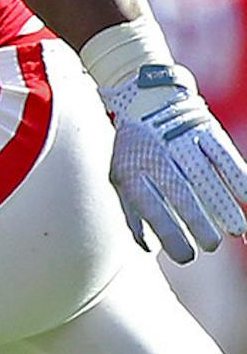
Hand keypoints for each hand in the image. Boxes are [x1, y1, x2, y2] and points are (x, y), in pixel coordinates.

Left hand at [99, 64, 246, 262]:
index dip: (170, 233)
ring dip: (224, 205)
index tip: (186, 256)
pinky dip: (238, 176)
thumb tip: (146, 248)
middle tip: (211, 245)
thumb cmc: (134, 149)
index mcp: (131, 170)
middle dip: (198, 223)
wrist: (145, 97)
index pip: (150, 207)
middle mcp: (156, 155)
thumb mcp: (118, 177)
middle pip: (180, 193)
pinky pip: (224, 156)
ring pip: (206, 176)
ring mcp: (181, 140)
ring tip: (237, 230)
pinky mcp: (205, 129)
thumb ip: (130, 211)